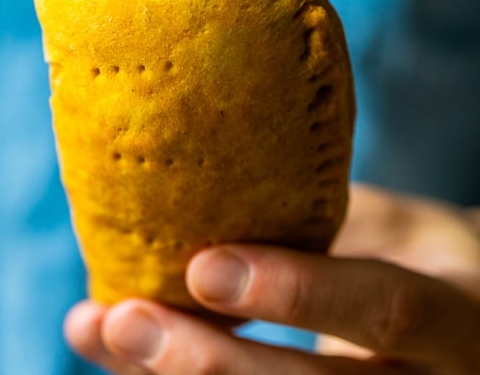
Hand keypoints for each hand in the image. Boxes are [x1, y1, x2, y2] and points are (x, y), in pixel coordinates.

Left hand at [64, 184, 479, 373]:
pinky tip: (123, 356)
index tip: (204, 265)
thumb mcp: (402, 228)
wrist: (466, 326)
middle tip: (125, 318)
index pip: (385, 310)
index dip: (297, 293)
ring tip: (99, 331)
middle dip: (212, 364)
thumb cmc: (425, 261)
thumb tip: (207, 186)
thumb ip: (326, 219)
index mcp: (455, 318)